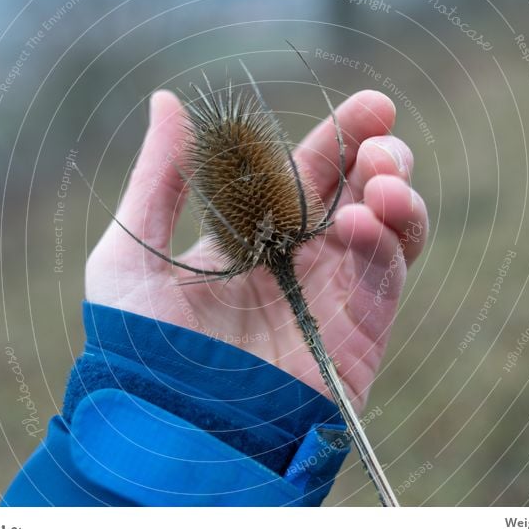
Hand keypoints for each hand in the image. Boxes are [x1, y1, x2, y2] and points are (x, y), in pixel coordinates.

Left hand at [86, 90, 427, 412]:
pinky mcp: (355, 337)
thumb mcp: (131, 250)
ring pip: (389, 234)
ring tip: (382, 179)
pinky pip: (387, 280)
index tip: (371, 106)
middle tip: (379, 142)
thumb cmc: (134, 343)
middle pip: (360, 197)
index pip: (309, 175)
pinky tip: (360, 223)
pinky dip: (387, 245)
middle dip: (380, 160)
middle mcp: (300, 262)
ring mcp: (332, 298)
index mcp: (255, 236)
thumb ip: (159, 178)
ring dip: (397, 197)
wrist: (162, 426)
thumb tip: (166, 101)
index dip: (340, 138)